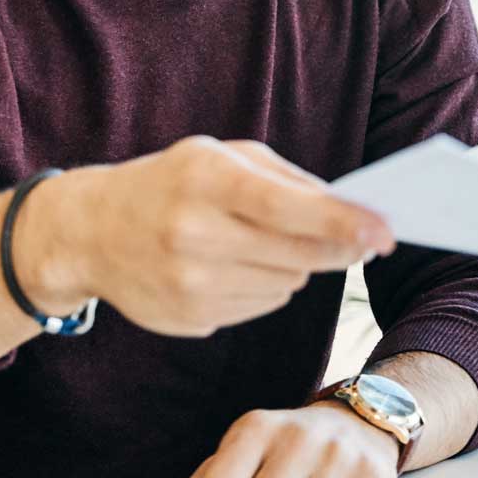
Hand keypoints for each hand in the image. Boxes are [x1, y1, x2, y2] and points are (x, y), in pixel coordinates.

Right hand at [44, 138, 395, 338]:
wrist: (90, 232)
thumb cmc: (173, 183)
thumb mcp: (222, 157)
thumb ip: (289, 180)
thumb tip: (353, 214)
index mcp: (206, 180)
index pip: (290, 209)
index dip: (344, 223)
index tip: (387, 232)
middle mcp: (194, 234)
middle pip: (299, 255)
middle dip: (339, 248)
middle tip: (364, 239)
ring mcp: (189, 284)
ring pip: (287, 285)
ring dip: (296, 266)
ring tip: (260, 242)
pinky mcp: (190, 320)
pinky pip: (261, 307)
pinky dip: (266, 287)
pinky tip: (234, 266)